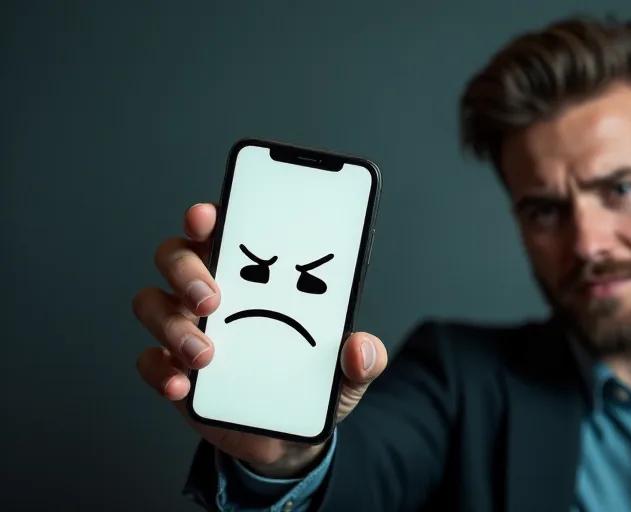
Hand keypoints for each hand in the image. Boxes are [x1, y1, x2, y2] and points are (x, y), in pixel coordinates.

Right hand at [132, 203, 388, 477]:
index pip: (223, 229)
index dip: (207, 217)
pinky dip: (162, 371)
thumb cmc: (312, 383)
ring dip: (173, 325)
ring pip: (153, 303)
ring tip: (206, 354)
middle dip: (187, 270)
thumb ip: (364, 356)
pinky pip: (149, 361)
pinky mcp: (172, 370)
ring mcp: (187, 328)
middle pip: (176, 256)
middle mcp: (213, 291)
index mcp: (254, 274)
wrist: (289, 436)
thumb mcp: (348, 369)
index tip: (207, 216)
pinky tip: (184, 384)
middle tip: (213, 298)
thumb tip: (360, 348)